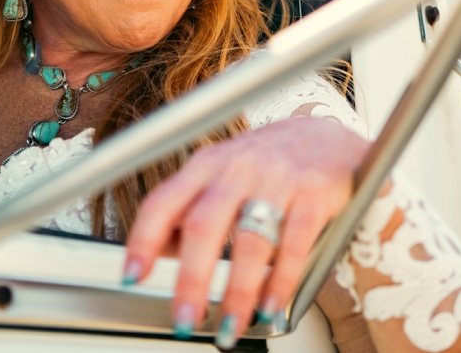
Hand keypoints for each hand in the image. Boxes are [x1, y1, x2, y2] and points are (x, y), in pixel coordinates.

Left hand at [122, 115, 369, 347]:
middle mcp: (236, 169)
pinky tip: (271, 305)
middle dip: (191, 279)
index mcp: (205, 166)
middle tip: (185, 318)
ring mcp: (277, 179)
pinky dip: (281, 280)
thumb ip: (189, 209)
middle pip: (204, 225)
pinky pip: (294, 244)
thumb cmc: (267, 161)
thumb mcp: (220, 174)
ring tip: (230, 325)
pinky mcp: (314, 194)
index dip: (143, 240)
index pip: (163, 202)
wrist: (328, 135)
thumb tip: (156, 251)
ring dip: (238, 291)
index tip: (131, 277)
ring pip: (250, 240)